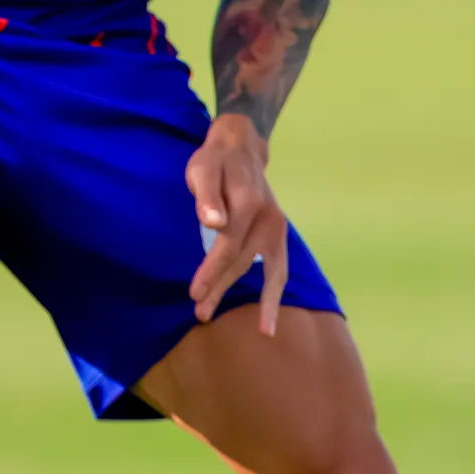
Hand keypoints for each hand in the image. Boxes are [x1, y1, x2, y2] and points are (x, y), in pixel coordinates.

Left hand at [185, 112, 289, 332]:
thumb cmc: (216, 161)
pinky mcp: (278, 237)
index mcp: (248, 202)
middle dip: (221, 287)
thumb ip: (208, 195)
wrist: (241, 149)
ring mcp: (277, 229)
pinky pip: (280, 272)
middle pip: (243, 260)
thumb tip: (213, 222)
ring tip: (232, 323)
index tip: (195, 292)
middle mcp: (268, 218)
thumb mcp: (204, 169)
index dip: (212, 269)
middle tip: (200, 312)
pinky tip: (266, 323)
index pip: (228, 244)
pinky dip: (274, 297)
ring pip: (263, 271)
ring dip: (248, 299)